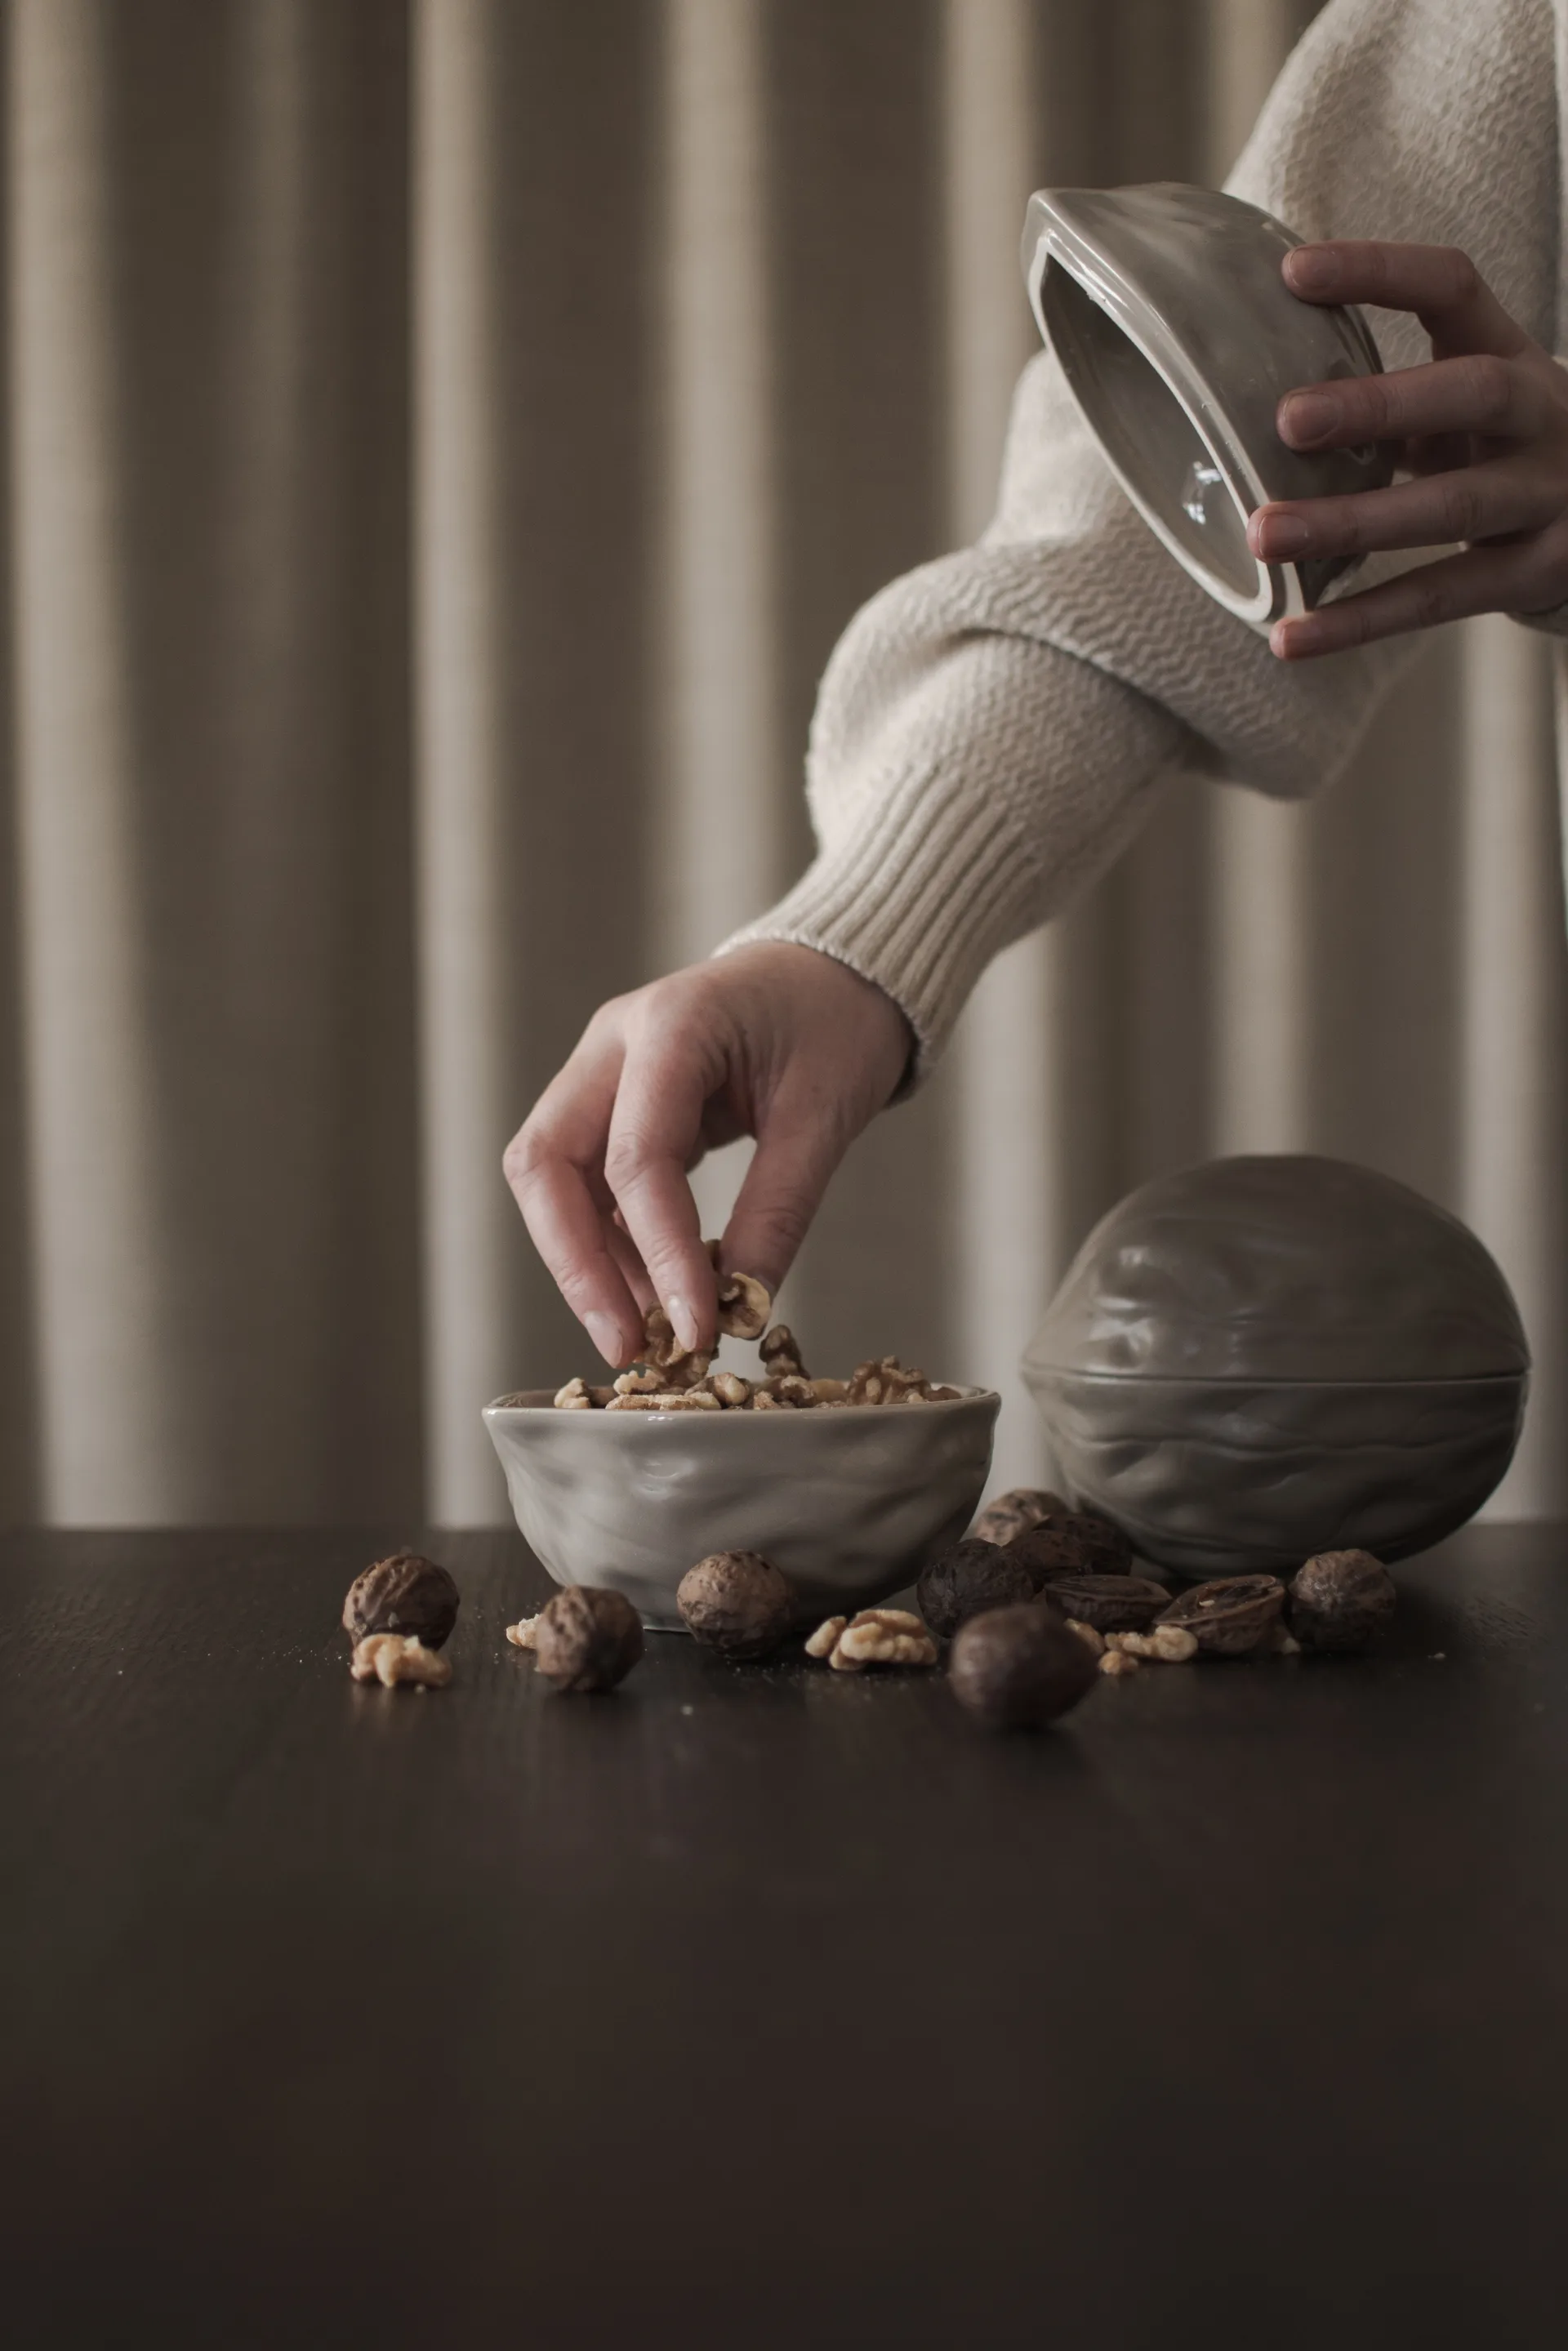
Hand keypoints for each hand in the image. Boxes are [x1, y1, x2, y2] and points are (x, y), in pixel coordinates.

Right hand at [503, 943, 911, 1367]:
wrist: (839, 971)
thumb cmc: (838, 1023)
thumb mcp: (826, 1116)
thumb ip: (778, 1211)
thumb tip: (740, 1308)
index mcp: (672, 1026)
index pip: (637, 1158)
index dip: (660, 1254)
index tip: (694, 1329)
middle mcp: (614, 1044)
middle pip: (546, 1163)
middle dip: (576, 1265)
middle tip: (626, 1346)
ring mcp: (604, 1071)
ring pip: (554, 1179)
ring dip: (589, 1263)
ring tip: (648, 1335)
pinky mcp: (614, 1105)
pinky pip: (588, 1183)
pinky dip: (613, 1244)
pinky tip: (654, 1293)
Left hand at [1247, 240, 1567, 658]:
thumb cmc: (1505, 459)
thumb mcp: (1467, 412)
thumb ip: (1393, 401)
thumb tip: (1249, 402)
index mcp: (1513, 355)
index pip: (1454, 288)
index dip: (1380, 272)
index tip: (1294, 273)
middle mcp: (1544, 416)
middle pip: (1472, 393)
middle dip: (1379, 404)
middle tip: (1287, 421)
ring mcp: (1550, 496)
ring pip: (1451, 507)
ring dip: (1351, 523)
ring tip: (1265, 535)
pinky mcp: (1538, 574)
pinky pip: (1439, 598)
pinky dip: (1359, 622)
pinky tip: (1289, 638)